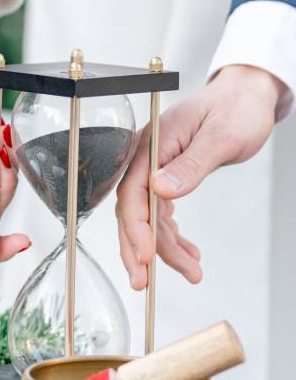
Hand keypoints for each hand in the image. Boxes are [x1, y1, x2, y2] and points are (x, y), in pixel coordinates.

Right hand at [116, 64, 285, 289]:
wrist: (245, 97)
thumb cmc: (235, 109)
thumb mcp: (220, 137)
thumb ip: (190, 165)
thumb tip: (160, 190)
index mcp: (152, 142)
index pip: (133, 191)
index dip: (136, 227)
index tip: (146, 256)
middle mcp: (147, 156)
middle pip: (133, 210)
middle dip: (139, 249)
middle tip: (145, 282)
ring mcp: (155, 167)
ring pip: (149, 218)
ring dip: (164, 250)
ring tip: (190, 272)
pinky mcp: (167, 176)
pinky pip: (162, 214)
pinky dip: (173, 238)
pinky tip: (189, 254)